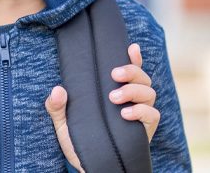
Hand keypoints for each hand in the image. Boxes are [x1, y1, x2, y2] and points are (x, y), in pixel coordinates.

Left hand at [44, 43, 159, 172]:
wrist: (89, 166)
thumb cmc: (79, 141)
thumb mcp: (63, 124)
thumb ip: (57, 107)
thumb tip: (57, 90)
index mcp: (115, 91)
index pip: (129, 70)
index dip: (134, 58)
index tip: (131, 48)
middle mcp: (131, 100)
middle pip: (142, 77)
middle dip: (131, 71)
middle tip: (114, 75)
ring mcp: (140, 115)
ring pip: (149, 92)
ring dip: (134, 90)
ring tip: (115, 98)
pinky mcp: (145, 131)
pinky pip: (153, 115)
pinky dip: (141, 111)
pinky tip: (125, 114)